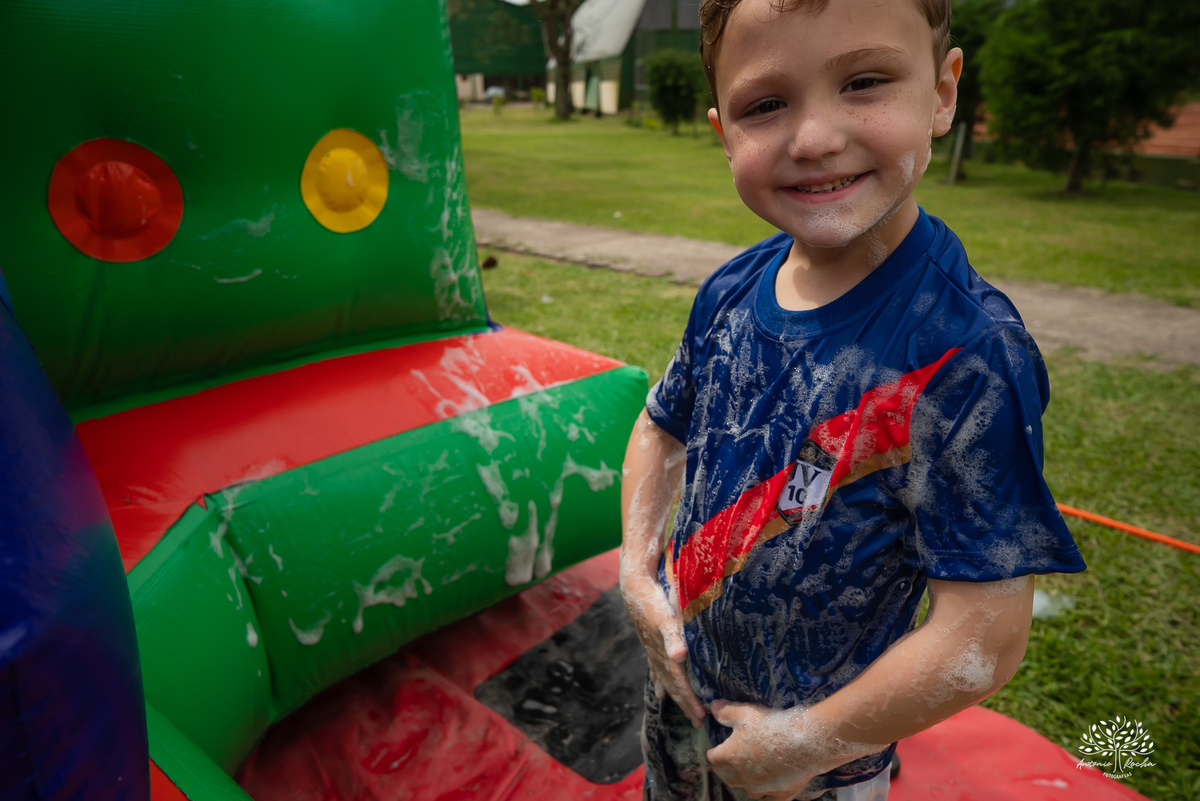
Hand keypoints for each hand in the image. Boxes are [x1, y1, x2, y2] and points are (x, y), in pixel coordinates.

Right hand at [620, 574, 706, 726]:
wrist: (635, 587)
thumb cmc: (654, 602)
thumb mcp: (664, 617)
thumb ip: (672, 637)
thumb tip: (679, 657)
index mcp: (664, 654)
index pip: (679, 683)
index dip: (690, 700)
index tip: (701, 716)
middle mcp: (657, 657)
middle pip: (673, 686)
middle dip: (685, 704)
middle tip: (698, 722)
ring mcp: (652, 652)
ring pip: (665, 680)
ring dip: (675, 696)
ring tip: (682, 710)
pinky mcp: (650, 644)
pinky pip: (656, 669)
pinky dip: (660, 682)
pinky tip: (659, 692)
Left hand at [706, 701, 831, 800]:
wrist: (804, 743)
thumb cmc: (771, 725)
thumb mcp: (745, 712)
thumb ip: (726, 712)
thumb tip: (713, 707)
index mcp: (730, 757)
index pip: (713, 759)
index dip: (713, 753)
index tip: (714, 749)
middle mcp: (743, 777)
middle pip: (727, 777)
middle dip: (725, 769)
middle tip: (727, 762)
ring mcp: (762, 788)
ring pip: (747, 790)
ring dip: (744, 783)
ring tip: (747, 775)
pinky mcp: (780, 794)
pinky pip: (770, 798)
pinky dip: (767, 794)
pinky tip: (769, 788)